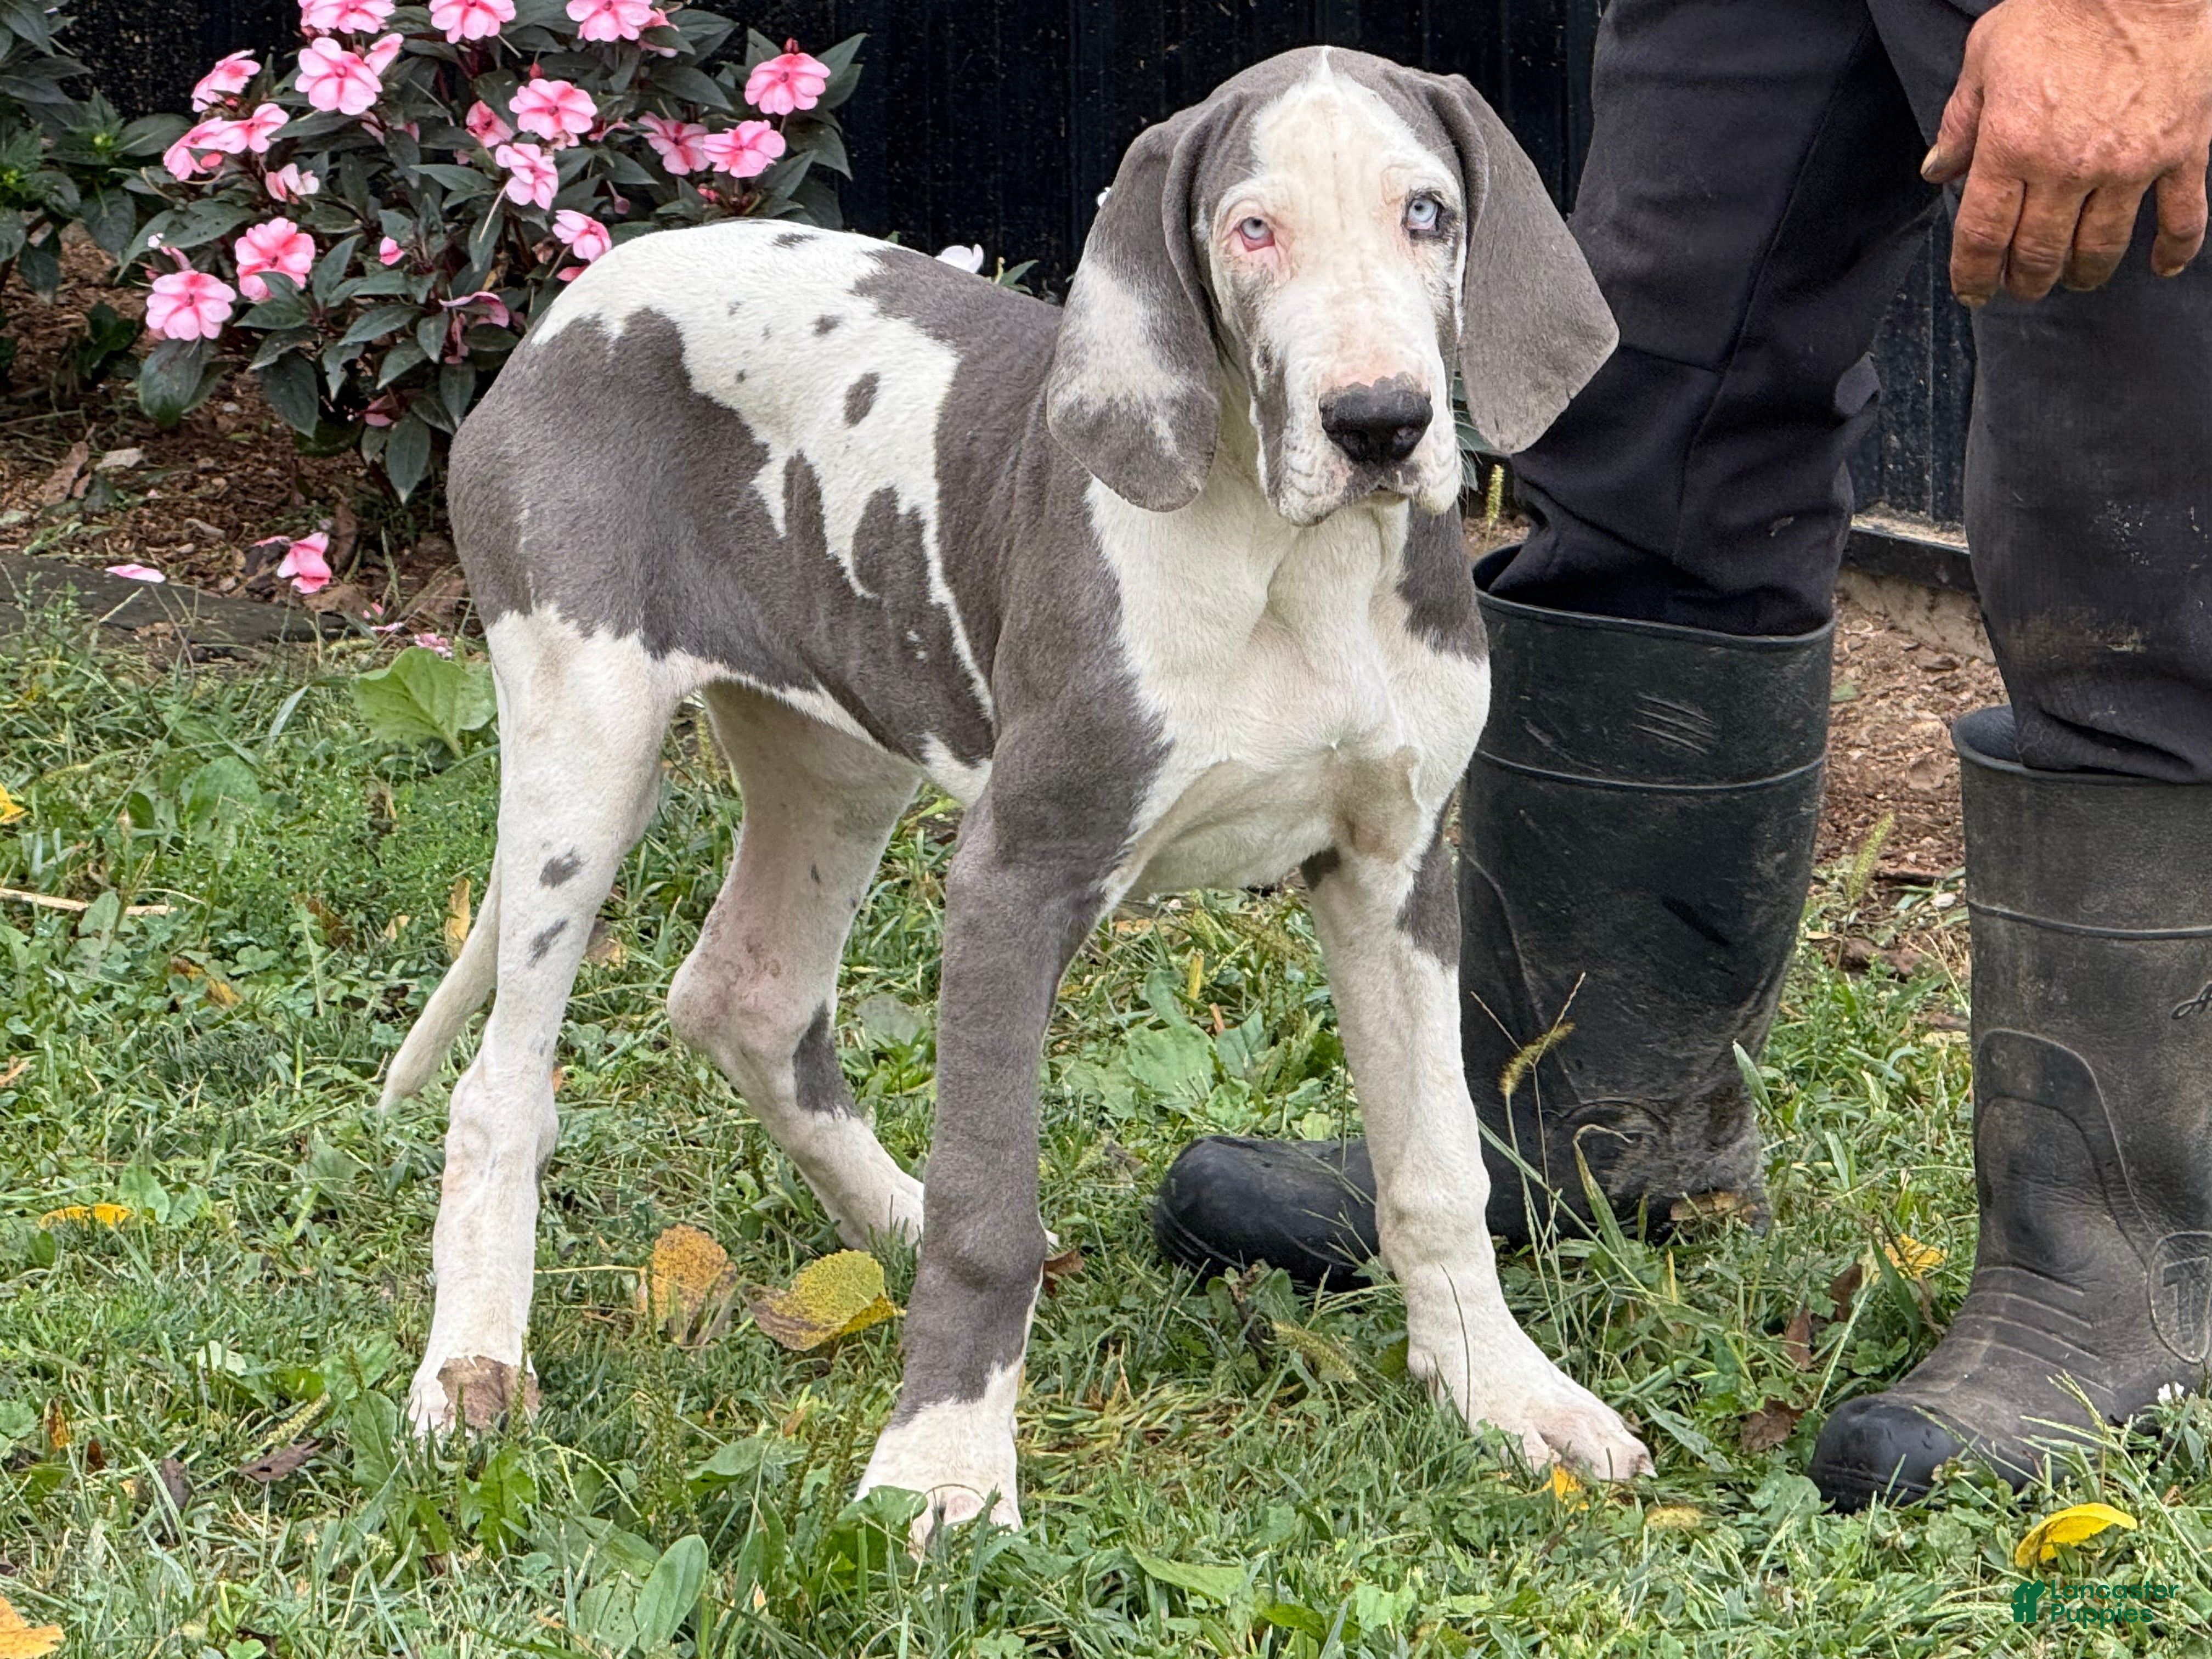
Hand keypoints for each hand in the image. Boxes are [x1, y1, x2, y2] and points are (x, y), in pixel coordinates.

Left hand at [1925, 0, 2211, 301]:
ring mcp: (2129, 164)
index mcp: (2011, 145)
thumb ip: (1960, 121)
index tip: (1973, 292)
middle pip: (2038, 253)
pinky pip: (2182, 218)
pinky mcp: (2182, 151)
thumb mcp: (1987, 55)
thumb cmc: (2063, 7)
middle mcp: (2067, 166)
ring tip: (2073, 277)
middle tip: (2021, 286)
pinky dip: (2173, 250)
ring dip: (2083, 273)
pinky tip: (2160, 268)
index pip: (1981, 236)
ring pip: (2100, 247)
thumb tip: (1937, 172)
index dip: (1973, 276)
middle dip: (2025, 281)